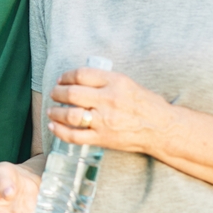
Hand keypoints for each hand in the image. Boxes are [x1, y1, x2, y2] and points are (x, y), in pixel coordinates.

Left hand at [48, 68, 172, 154]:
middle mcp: (108, 99)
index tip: (61, 79)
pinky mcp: (103, 138)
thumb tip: (79, 80)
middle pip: (72, 93)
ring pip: (70, 115)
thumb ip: (105, 80)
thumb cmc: (146, 104)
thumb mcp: (127, 83)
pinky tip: (54, 127)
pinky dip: (61, 132)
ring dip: (56, 112)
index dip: (66, 76)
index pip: (81, 74)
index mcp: (115, 82)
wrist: (161, 128)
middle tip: (54, 93)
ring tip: (51, 110)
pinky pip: (75, 136)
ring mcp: (104, 120)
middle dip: (57, 93)